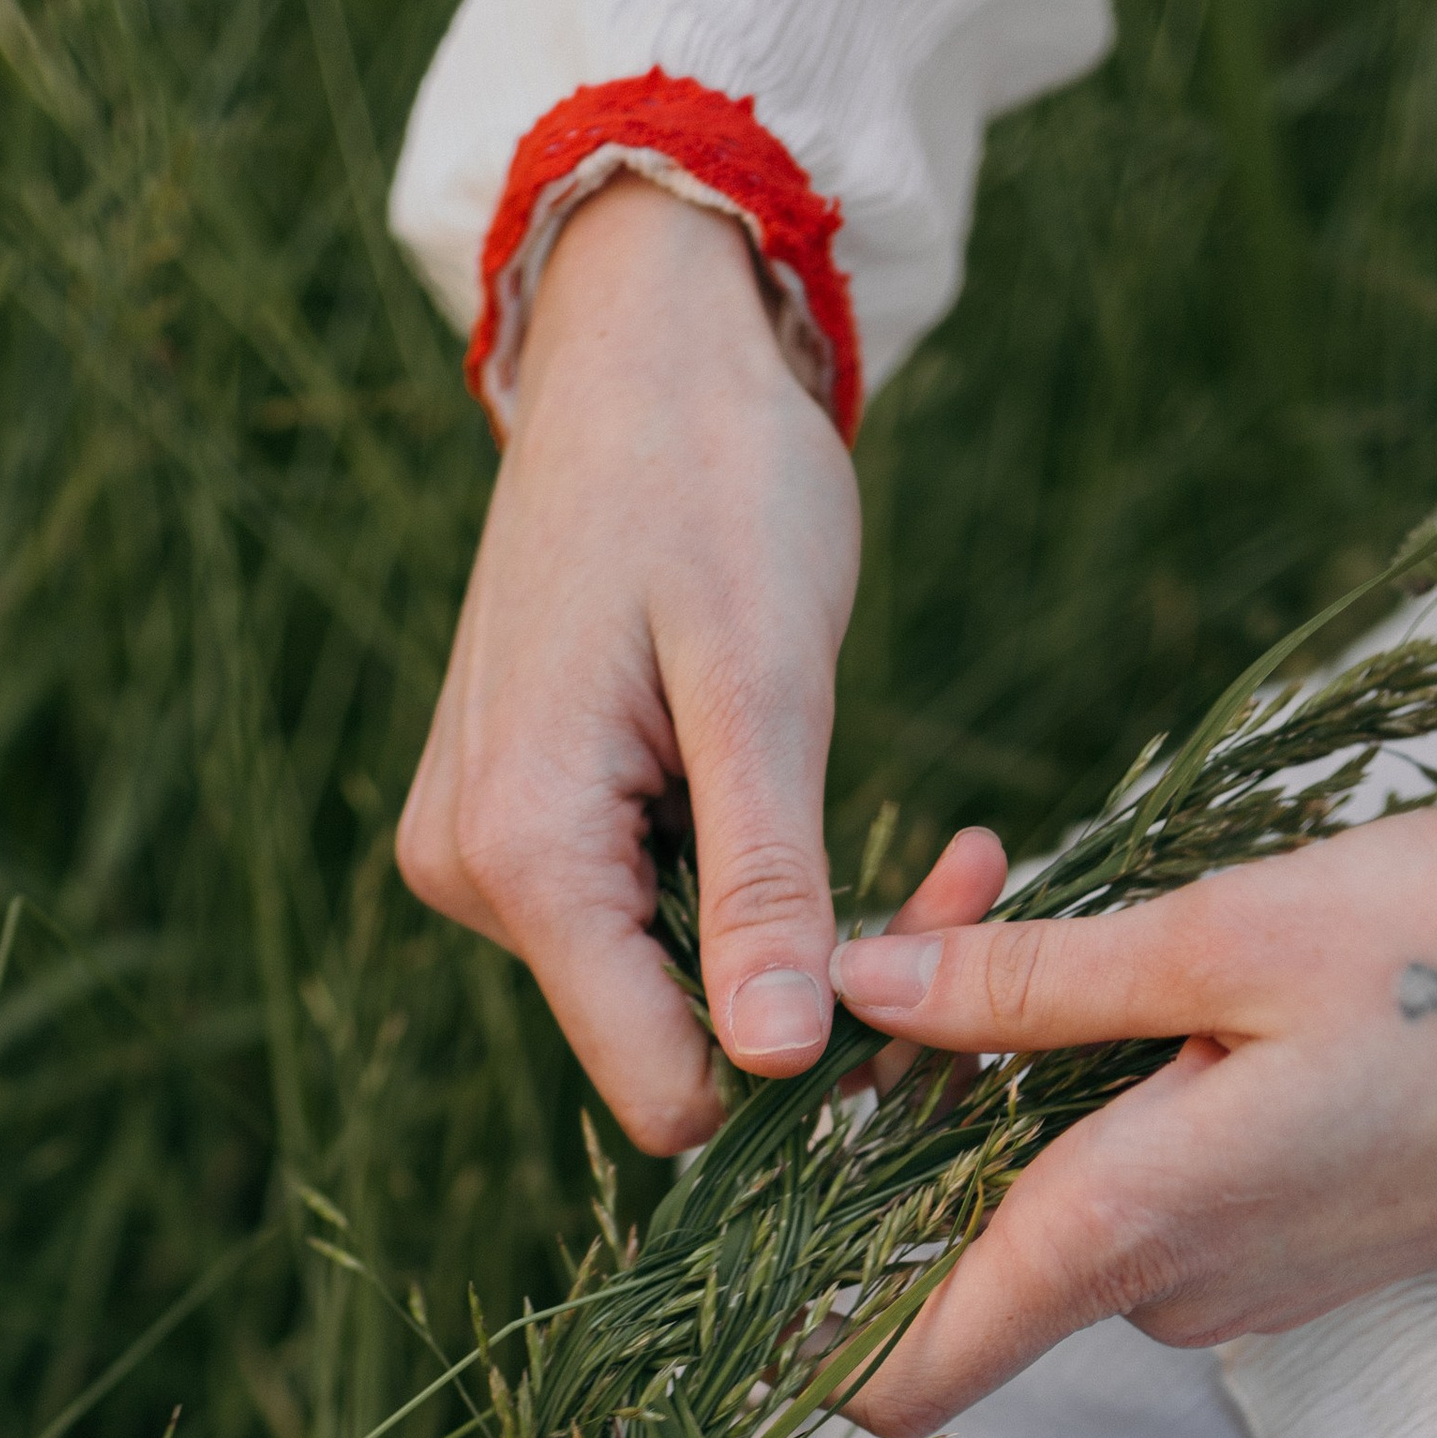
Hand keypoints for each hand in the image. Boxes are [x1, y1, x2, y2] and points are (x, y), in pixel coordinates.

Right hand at [397, 176, 859, 1152]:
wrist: (638, 350)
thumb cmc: (713, 477)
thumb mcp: (764, 679)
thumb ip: (765, 881)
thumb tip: (777, 1064)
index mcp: (522, 851)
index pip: (664, 1087)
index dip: (805, 1066)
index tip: (931, 969)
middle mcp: (472, 878)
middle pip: (672, 1046)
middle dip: (822, 993)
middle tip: (964, 872)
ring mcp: (483, 857)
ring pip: (670, 992)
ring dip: (799, 939)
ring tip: (923, 839)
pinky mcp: (516, 831)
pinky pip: (647, 924)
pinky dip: (749, 894)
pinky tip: (810, 806)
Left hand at [826, 802, 1436, 1436]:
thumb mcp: (1227, 932)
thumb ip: (1024, 986)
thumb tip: (854, 995)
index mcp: (1120, 1233)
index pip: (886, 1373)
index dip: (785, 1308)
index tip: (770, 1154)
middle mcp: (1155, 1291)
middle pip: (935, 1247)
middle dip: (894, 1085)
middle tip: (945, 894)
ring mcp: (1217, 1279)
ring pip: (1024, 1201)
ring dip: (989, 1062)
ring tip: (1019, 888)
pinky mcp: (1268, 1242)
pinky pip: (1117, 1187)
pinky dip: (1080, 1085)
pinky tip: (1119, 955)